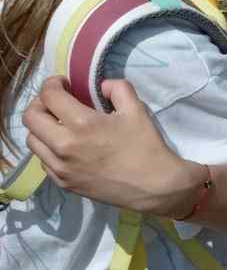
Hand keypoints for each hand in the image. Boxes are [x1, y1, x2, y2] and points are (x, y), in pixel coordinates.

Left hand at [23, 78, 207, 216]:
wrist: (153, 185)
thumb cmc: (146, 145)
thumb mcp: (137, 109)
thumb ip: (118, 89)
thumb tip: (102, 85)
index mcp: (82, 124)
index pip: (49, 96)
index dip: (52, 83)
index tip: (63, 83)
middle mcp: (64, 145)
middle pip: (30, 118)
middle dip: (40, 103)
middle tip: (57, 102)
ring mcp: (60, 167)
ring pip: (32, 140)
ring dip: (42, 128)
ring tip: (60, 125)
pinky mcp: (63, 182)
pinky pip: (43, 161)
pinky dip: (49, 149)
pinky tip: (67, 147)